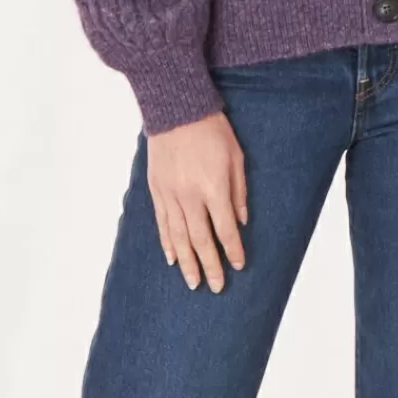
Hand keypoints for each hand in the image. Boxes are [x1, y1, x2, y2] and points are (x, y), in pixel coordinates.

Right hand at [147, 108, 247, 291]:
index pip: (225, 229)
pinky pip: (162, 223)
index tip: (239, 266)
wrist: (176, 110)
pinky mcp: (156, 190)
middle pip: (201, 240)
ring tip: (193, 283)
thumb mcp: (236, 157)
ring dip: (187, 263)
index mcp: (213, 188)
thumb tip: (241, 221)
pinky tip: (172, 259)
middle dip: (210, 265)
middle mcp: (189, 196)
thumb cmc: (211, 131)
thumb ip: (238, 191)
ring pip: (178, 237)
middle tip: (216, 287)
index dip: (233, 250)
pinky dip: (167, 243)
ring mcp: (170, 194)